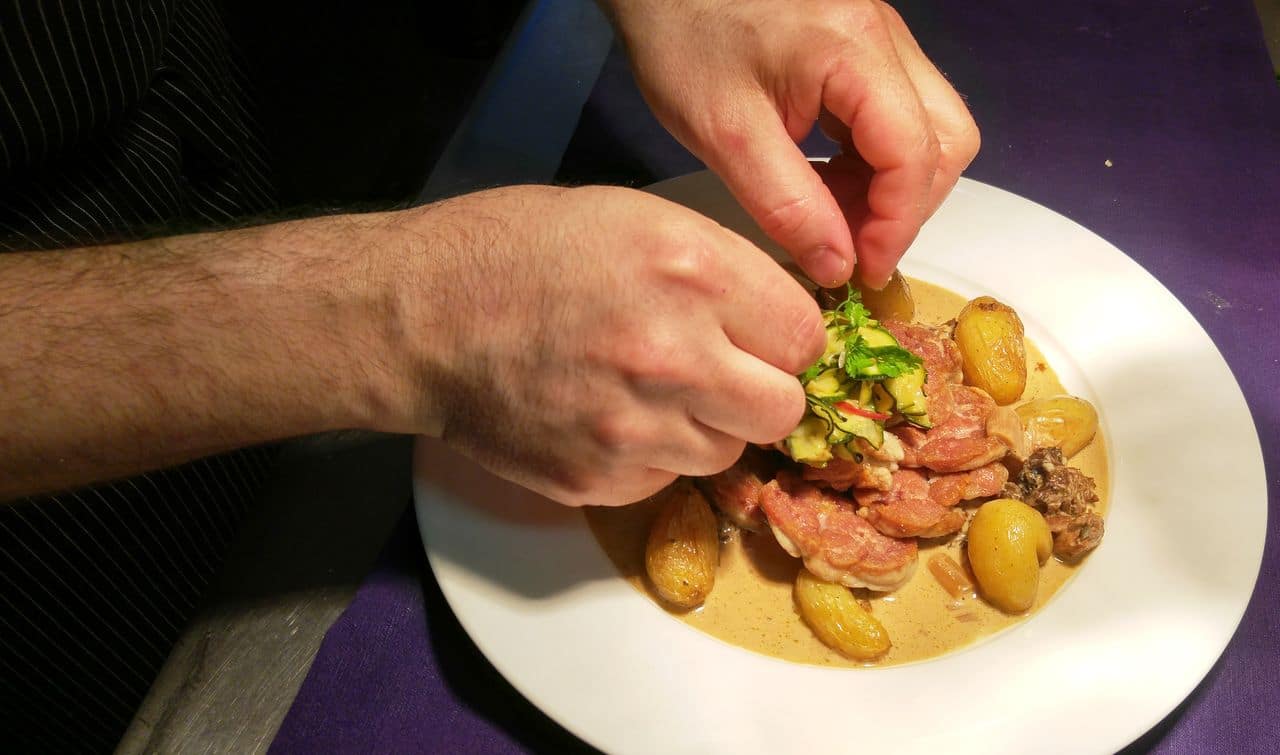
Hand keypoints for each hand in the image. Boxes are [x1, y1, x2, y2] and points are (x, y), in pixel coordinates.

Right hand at [378, 186, 825, 505]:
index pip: (805, 335)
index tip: (761, 337)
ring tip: (650, 389)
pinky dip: (652, 456)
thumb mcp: (632, 219)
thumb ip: (719, 269)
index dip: (784, 337)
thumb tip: (779, 316)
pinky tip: (608, 414)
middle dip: (761, 391)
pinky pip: (667, 479)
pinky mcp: (600, 479)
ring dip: (706, 426)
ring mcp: (636, 426)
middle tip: (722, 372)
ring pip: (727, 451)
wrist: (418, 317)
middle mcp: (674, 354)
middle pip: (782, 408)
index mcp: (691, 270)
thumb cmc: (516, 251)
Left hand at [605, 0, 979, 288]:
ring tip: (830, 218)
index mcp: (856, 52)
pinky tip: (825, 183)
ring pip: (927, 129)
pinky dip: (873, 162)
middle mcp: (885, 38)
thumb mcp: (726, 136)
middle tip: (848, 248)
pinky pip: (895, 115)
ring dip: (891, 187)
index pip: (916, 155)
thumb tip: (839, 266)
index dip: (896, 225)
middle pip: (943, 140)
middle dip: (904, 207)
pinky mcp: (860, 48)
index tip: (860, 272)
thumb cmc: (682, 39)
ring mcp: (878, 39)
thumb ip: (788, 206)